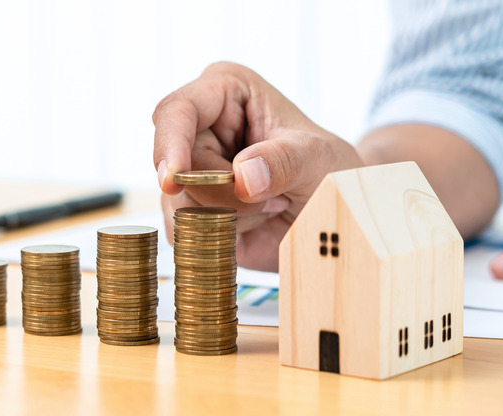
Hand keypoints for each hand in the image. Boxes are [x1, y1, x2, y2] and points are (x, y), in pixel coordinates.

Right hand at [152, 62, 362, 271]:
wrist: (331, 209)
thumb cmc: (327, 169)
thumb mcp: (319, 158)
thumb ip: (285, 161)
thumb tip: (243, 176)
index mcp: (225, 91)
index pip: (177, 111)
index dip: (170, 144)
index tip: (175, 179)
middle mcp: (199, 127)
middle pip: (181, 168)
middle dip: (227, 194)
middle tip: (277, 197)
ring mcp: (190, 170)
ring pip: (181, 203)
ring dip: (232, 217)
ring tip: (272, 205)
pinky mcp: (190, 207)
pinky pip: (184, 231)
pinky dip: (222, 236)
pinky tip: (255, 222)